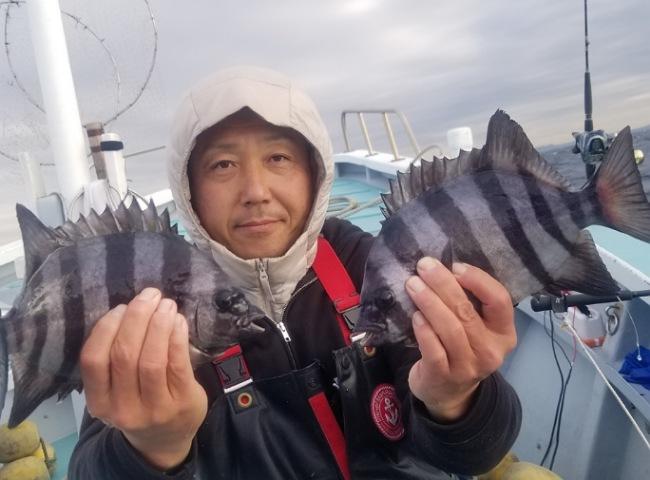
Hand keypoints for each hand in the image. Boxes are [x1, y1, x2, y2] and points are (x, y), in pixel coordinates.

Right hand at [80, 288, 207, 469]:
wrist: (165, 440)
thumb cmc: (138, 401)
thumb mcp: (116, 390)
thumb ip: (115, 358)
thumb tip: (130, 308)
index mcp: (99, 402)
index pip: (93, 360)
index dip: (106, 328)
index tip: (121, 307)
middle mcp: (123, 408)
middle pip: (124, 355)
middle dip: (137, 317)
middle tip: (149, 296)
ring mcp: (155, 408)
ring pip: (152, 359)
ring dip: (159, 324)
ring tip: (166, 305)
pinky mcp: (182, 402)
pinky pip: (178, 364)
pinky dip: (177, 337)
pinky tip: (178, 321)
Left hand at [405, 257, 516, 421]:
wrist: (449, 393)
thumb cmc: (462, 348)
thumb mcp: (477, 329)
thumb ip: (470, 303)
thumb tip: (445, 268)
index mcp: (504, 333)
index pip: (499, 300)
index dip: (478, 280)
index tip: (455, 266)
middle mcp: (490, 351)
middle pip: (467, 311)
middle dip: (443, 284)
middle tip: (424, 266)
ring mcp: (467, 366)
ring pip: (449, 328)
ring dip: (429, 302)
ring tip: (413, 284)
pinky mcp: (443, 375)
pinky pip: (433, 348)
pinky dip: (423, 329)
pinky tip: (415, 315)